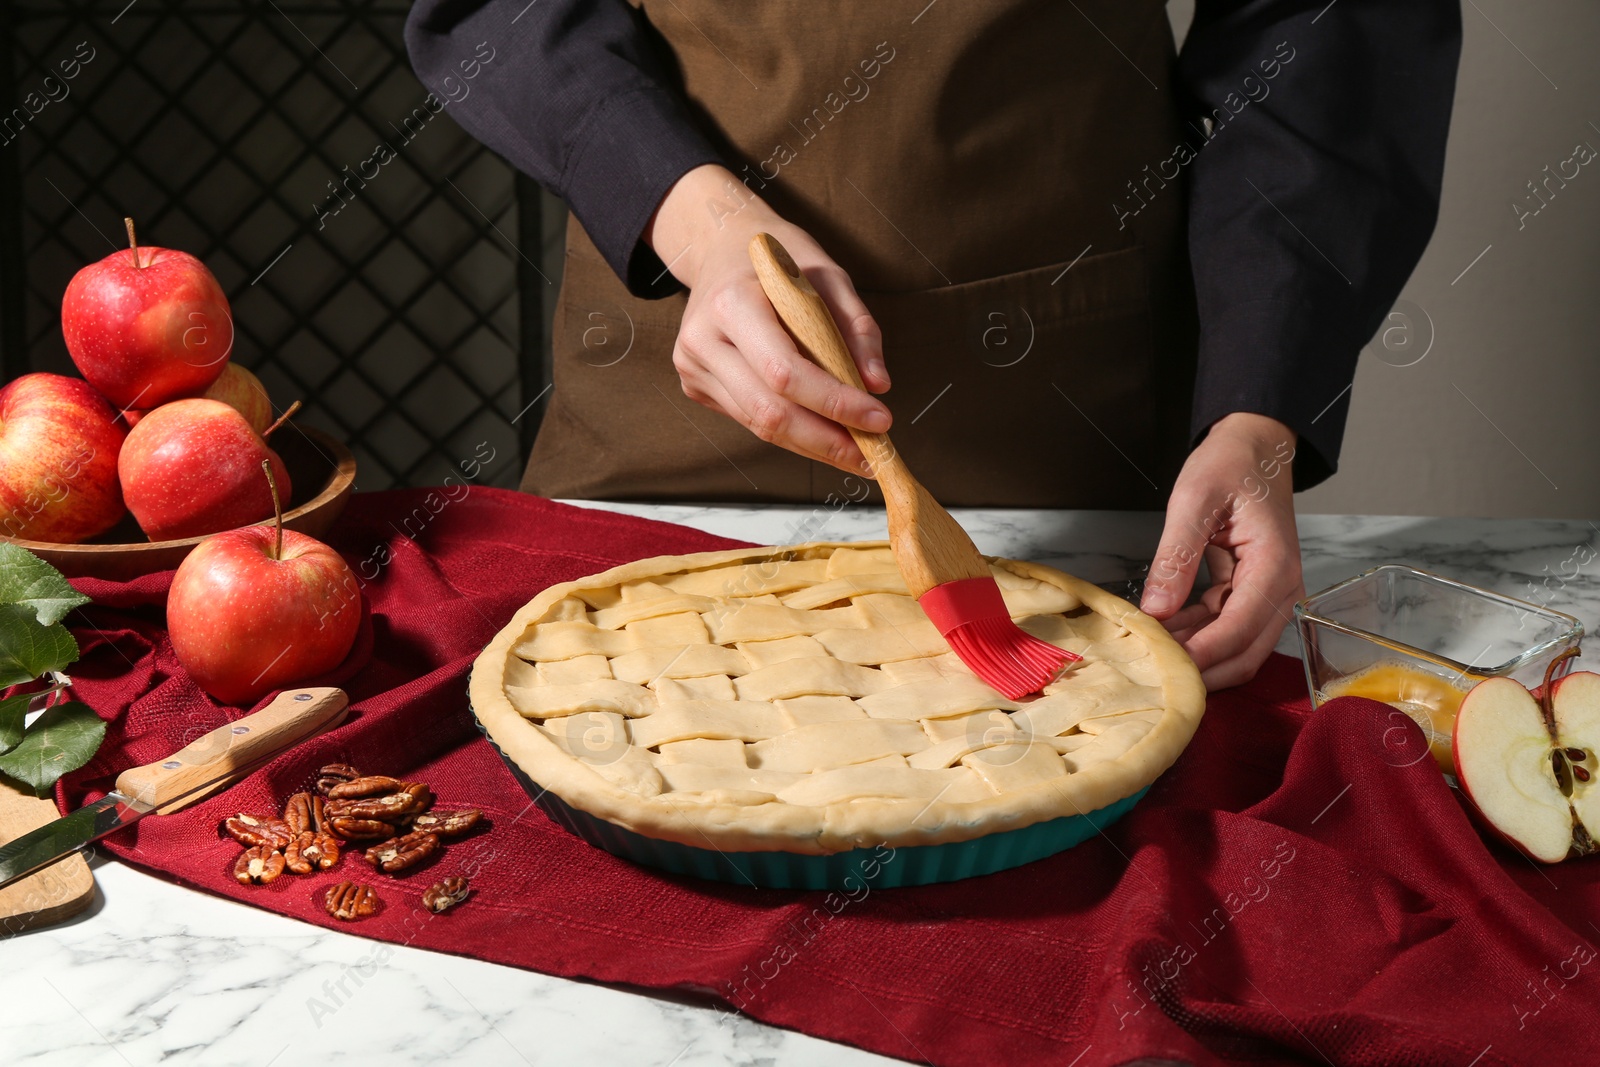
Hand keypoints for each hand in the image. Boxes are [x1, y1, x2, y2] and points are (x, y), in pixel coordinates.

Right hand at [645, 164, 890, 472]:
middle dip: (827, 440)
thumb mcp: (828, 275)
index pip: (784, 372)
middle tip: (873, 455)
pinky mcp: (696, 385)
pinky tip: (822, 430)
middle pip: (769, 412)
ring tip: (856, 450)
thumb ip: (856, 328)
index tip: (880, 419)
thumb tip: (878, 385)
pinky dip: (792, 431)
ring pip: (760, 425)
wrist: (720, 247)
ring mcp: (692, 366)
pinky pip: (751, 419)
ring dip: (813, 444)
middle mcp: (702, 339)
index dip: (834, 403)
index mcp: (731, 303)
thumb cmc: (780, 259)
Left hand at [1139, 413, 1304, 689]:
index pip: (1239, 628)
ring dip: (1197, 656)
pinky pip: (1226, 627)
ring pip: (1236, 647)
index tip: (1165, 667)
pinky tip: (1164, 633)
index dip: (1203, 654)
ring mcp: (1270, 593)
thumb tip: (1156, 609)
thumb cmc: (1230, 464)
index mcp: (1274, 565)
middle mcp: (1282, 588)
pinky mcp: (1253, 592)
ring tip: (1151, 655)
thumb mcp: (1193, 500)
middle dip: (1202, 670)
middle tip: (1153, 676)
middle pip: (1245, 653)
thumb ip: (1175, 556)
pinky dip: (1196, 635)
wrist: (1255, 446)